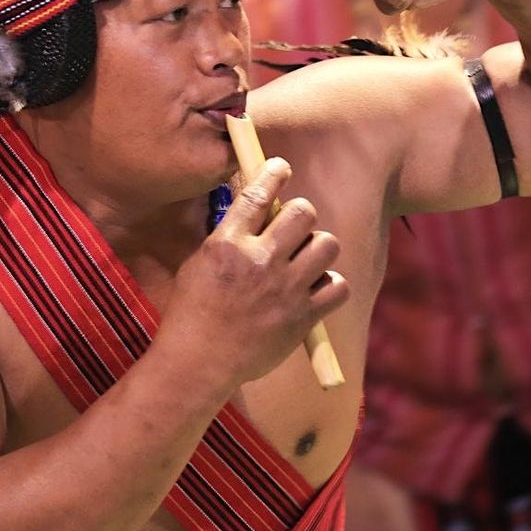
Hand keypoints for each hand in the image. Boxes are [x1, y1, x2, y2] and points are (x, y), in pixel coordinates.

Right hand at [159, 158, 348, 385]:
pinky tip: (314, 290)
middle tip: (293, 229)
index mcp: (227, 244)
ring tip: (305, 261)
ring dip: (318, 249)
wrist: (199, 363)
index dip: (274, 173)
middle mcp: (259, 261)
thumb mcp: (199, 263)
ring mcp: (284, 290)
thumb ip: (229, 237)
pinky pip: (338, 286)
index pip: (258, 194)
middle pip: (303, 213)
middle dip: (301, 216)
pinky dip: (330, 286)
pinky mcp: (303, 318)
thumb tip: (257, 211)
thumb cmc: (193, 312)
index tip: (281, 167)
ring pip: (327, 245)